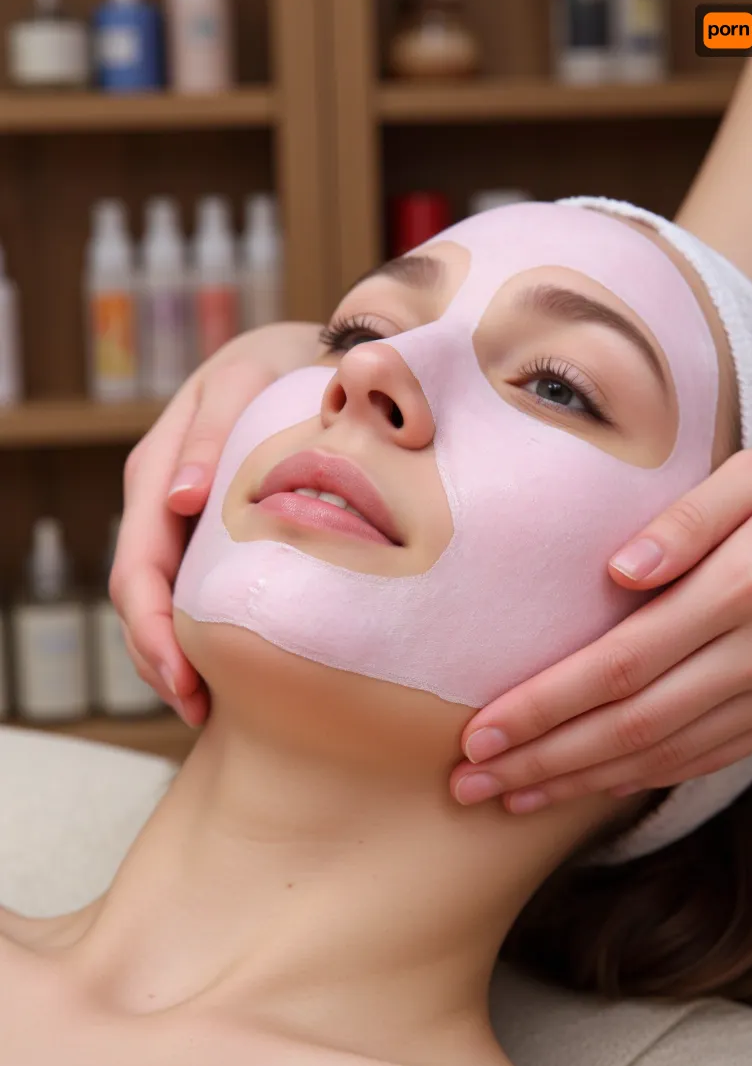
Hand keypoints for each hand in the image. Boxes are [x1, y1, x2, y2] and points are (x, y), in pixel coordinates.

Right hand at [110, 323, 322, 724]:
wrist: (299, 357)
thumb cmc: (275, 368)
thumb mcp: (245, 385)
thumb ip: (210, 436)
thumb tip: (182, 500)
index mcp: (157, 472)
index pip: (138, 567)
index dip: (153, 630)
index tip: (184, 677)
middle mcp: (159, 503)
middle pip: (140, 596)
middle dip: (159, 658)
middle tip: (195, 709)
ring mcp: (179, 521)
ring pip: (160, 601)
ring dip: (173, 656)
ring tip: (204, 706)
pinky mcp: (206, 531)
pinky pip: (188, 589)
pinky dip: (197, 633)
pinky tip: (221, 671)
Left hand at [450, 440, 751, 812]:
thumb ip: (690, 519)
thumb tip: (619, 569)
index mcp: (745, 590)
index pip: (620, 666)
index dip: (544, 706)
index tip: (480, 732)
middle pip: (630, 727)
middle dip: (542, 760)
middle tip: (469, 784)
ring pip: (665, 757)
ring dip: (581, 783)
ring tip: (512, 797)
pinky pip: (708, 759)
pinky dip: (642, 780)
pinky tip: (591, 787)